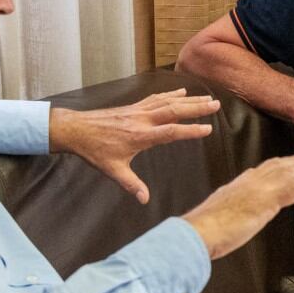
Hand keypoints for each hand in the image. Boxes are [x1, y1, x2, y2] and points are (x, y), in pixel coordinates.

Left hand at [50, 89, 221, 202]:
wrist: (77, 129)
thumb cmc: (95, 150)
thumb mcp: (113, 170)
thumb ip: (131, 184)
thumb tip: (144, 200)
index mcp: (140, 136)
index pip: (171, 131)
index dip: (190, 130)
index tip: (208, 129)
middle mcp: (143, 120)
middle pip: (174, 110)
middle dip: (197, 108)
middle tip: (216, 105)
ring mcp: (139, 110)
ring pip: (168, 102)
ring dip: (189, 99)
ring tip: (207, 98)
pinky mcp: (134, 106)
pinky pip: (157, 98)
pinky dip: (171, 94)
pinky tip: (181, 92)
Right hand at [183, 154, 293, 259]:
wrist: (199, 231)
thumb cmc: (205, 229)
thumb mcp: (220, 213)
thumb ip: (232, 209)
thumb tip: (236, 214)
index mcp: (239, 184)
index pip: (264, 169)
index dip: (280, 165)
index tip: (290, 163)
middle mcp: (251, 180)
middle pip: (280, 166)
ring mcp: (261, 187)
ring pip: (292, 173)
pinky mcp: (269, 198)